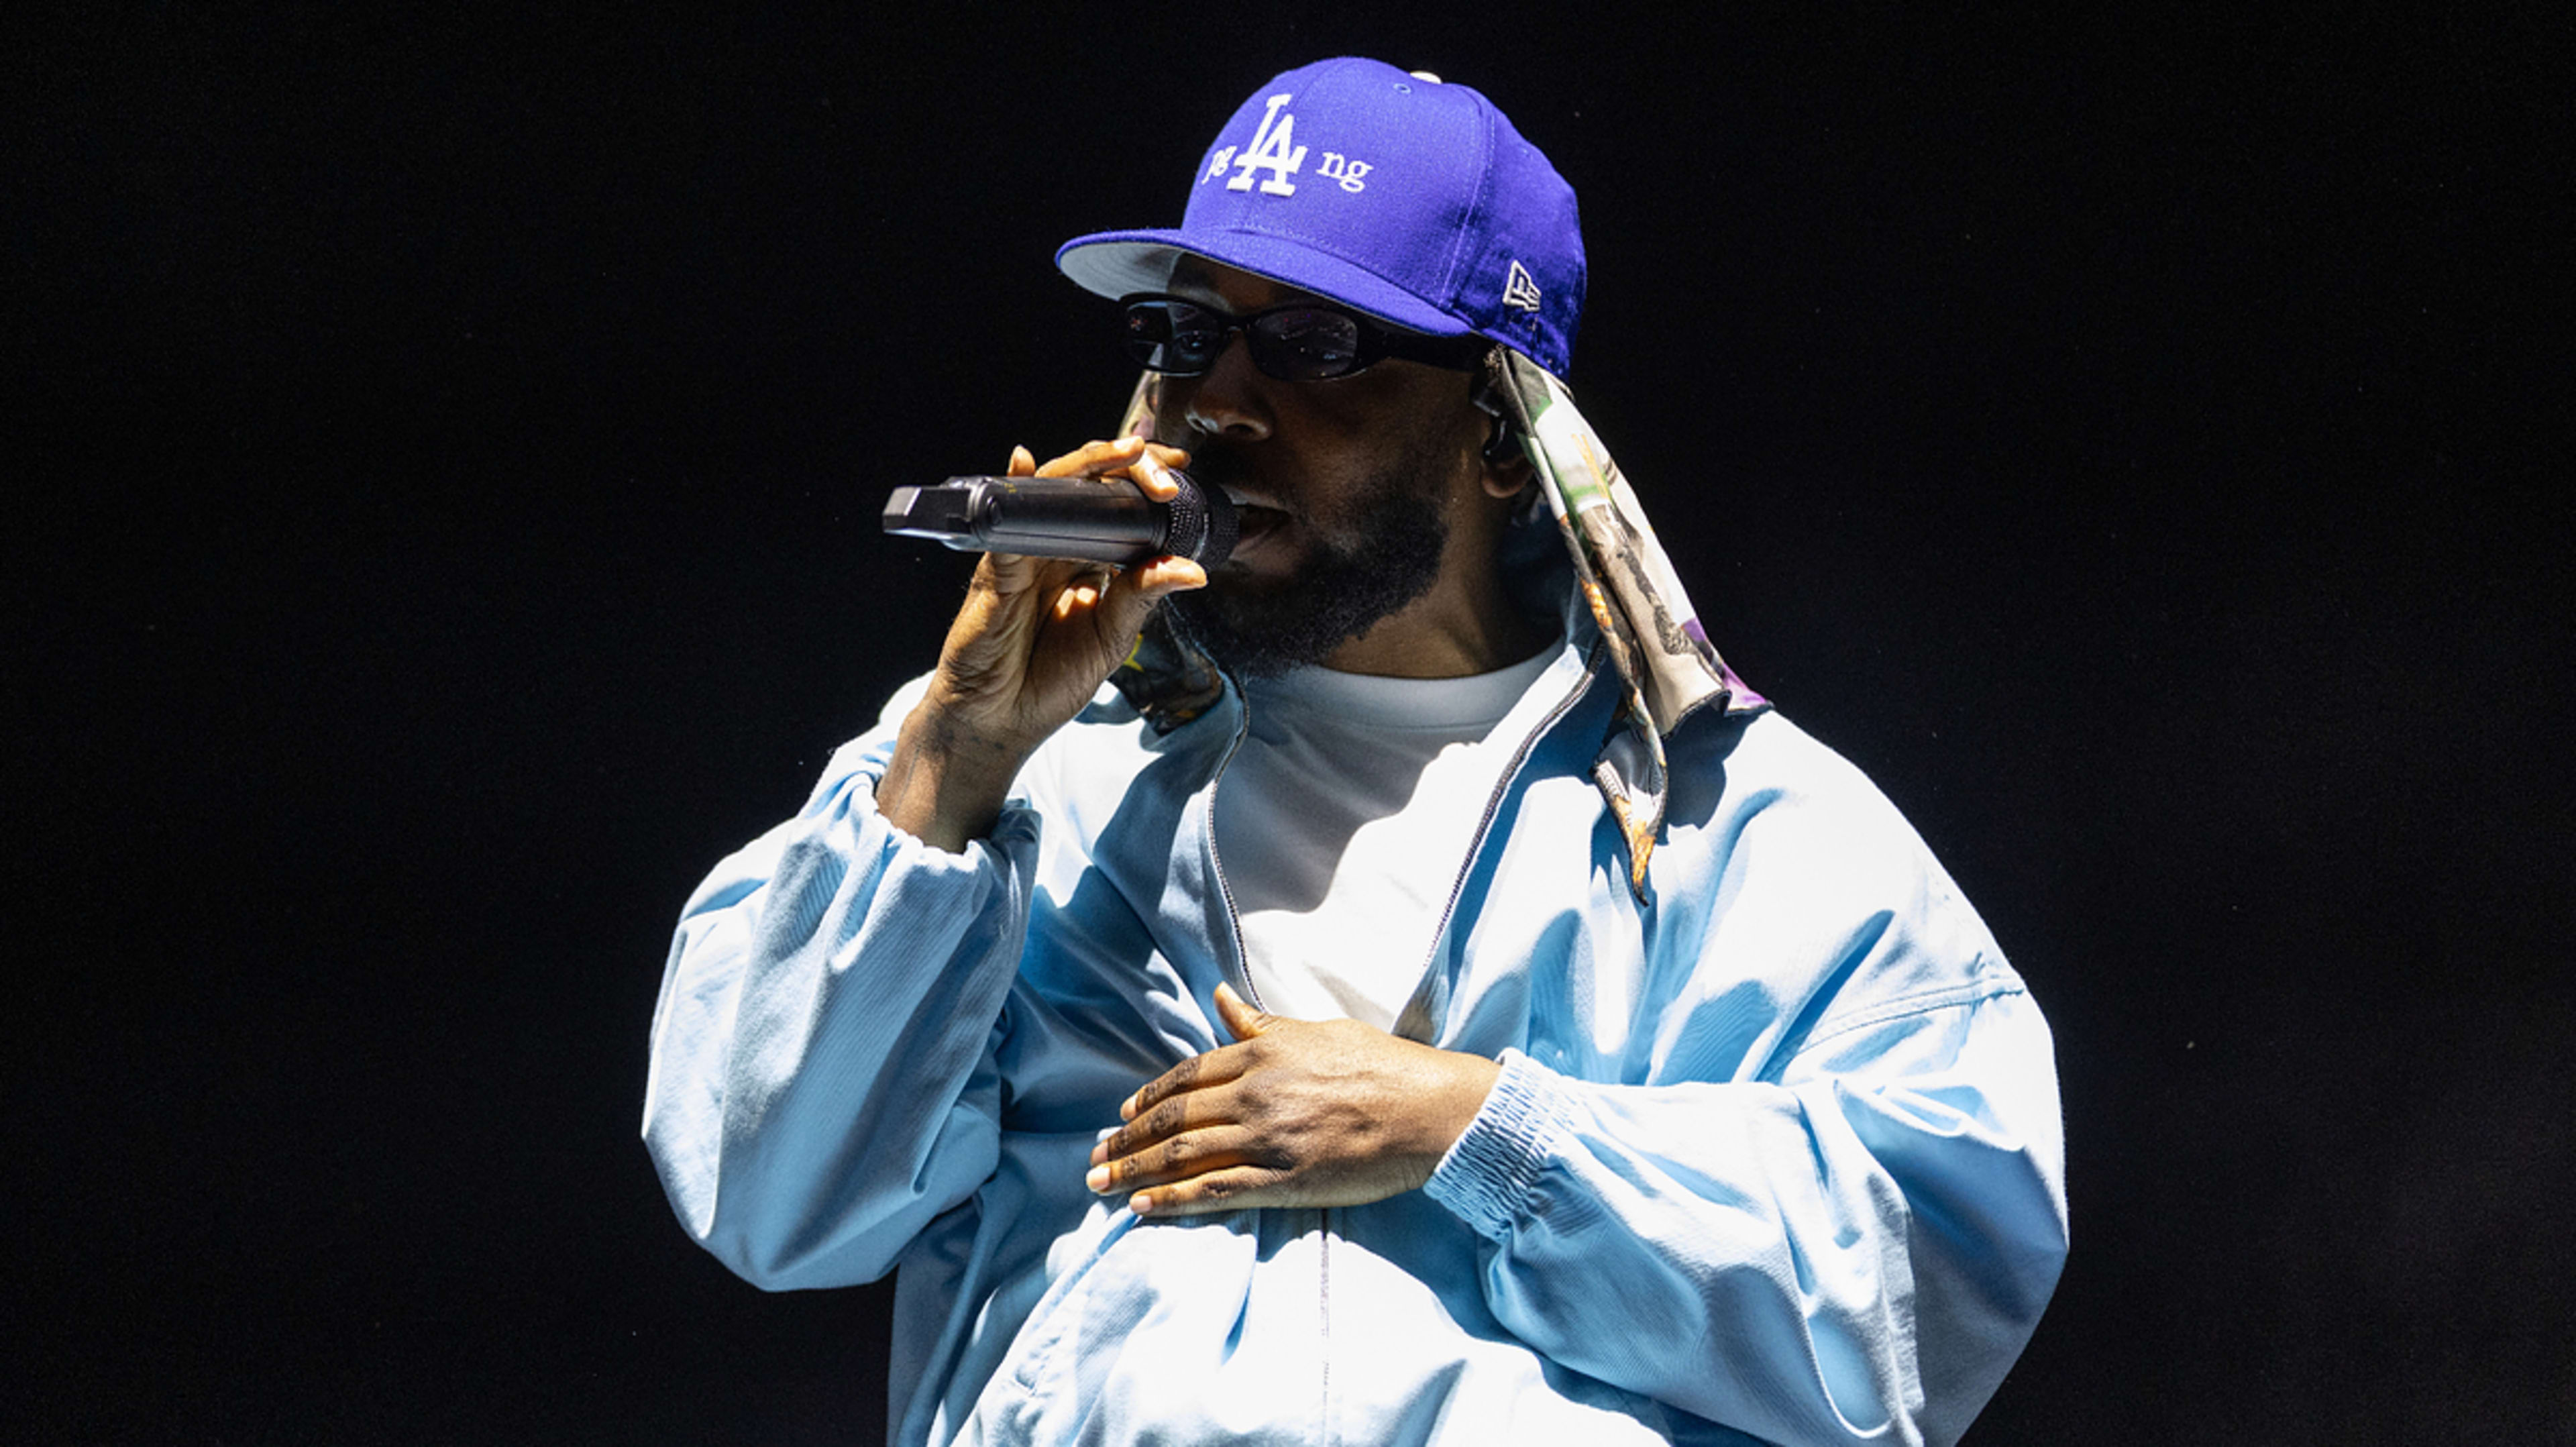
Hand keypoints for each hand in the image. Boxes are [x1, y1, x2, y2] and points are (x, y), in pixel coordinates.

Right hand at [876, 436, 1205, 850]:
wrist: (998, 721)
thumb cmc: (1048, 681)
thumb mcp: (1111, 638)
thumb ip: (1144, 596)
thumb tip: (1194, 569)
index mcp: (1087, 562)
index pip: (1118, 508)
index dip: (1145, 483)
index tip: (1181, 470)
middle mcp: (1054, 550)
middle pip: (1089, 490)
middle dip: (1130, 468)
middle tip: (1165, 467)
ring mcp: (1023, 555)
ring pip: (1053, 494)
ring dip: (1089, 467)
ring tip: (1125, 453)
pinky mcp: (994, 571)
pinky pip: (1005, 526)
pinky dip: (1015, 492)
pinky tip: (1025, 465)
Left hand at [1085, 984, 1502, 1216]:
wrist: (1430, 1109)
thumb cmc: (1382, 1065)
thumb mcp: (1317, 1031)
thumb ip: (1261, 1023)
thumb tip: (1221, 997)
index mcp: (1261, 1052)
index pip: (1186, 1077)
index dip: (1147, 1099)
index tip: (1122, 1117)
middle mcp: (1255, 1093)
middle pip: (1173, 1119)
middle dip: (1125, 1140)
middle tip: (1093, 1158)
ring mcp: (1267, 1137)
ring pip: (1184, 1155)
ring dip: (1134, 1171)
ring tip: (1100, 1185)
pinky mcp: (1285, 1179)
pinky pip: (1216, 1191)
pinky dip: (1174, 1199)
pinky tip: (1143, 1206)